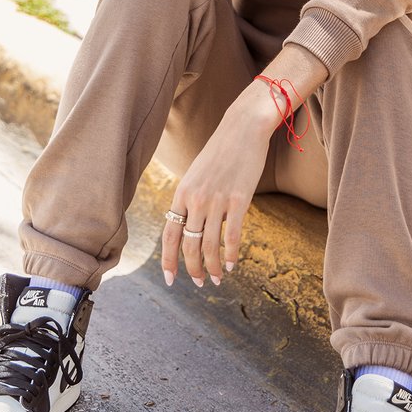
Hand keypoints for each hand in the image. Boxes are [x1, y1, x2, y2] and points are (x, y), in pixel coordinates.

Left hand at [162, 87, 275, 286]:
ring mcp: (217, 200)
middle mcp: (195, 199)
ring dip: (212, 267)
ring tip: (215, 279)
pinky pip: (232, 236)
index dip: (168, 260)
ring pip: (210, 245)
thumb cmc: (222, 150)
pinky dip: (231, 255)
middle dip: (192, 269)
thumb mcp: (197, 173)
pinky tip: (232, 265)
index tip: (171, 279)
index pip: (169, 234)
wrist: (243, 128)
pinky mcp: (238, 200)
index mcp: (182, 192)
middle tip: (199, 283)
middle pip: (188, 245)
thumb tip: (190, 224)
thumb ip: (191, 197)